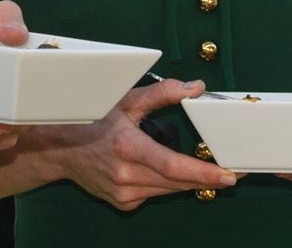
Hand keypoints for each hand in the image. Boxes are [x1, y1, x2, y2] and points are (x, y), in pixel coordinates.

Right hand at [28, 79, 236, 209]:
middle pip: (177, 182)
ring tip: (203, 168)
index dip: (204, 173)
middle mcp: (126, 174)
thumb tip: (194, 88)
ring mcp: (124, 193)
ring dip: (187, 180)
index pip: (174, 167)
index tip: (229, 175)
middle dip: (205, 177)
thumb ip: (162, 94)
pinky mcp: (123, 203)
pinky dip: (164, 183)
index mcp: (128, 147)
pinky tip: (159, 169)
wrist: (59, 148)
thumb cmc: (92, 119)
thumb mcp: (125, 100)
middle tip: (232, 171)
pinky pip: (155, 194)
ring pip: (168, 190)